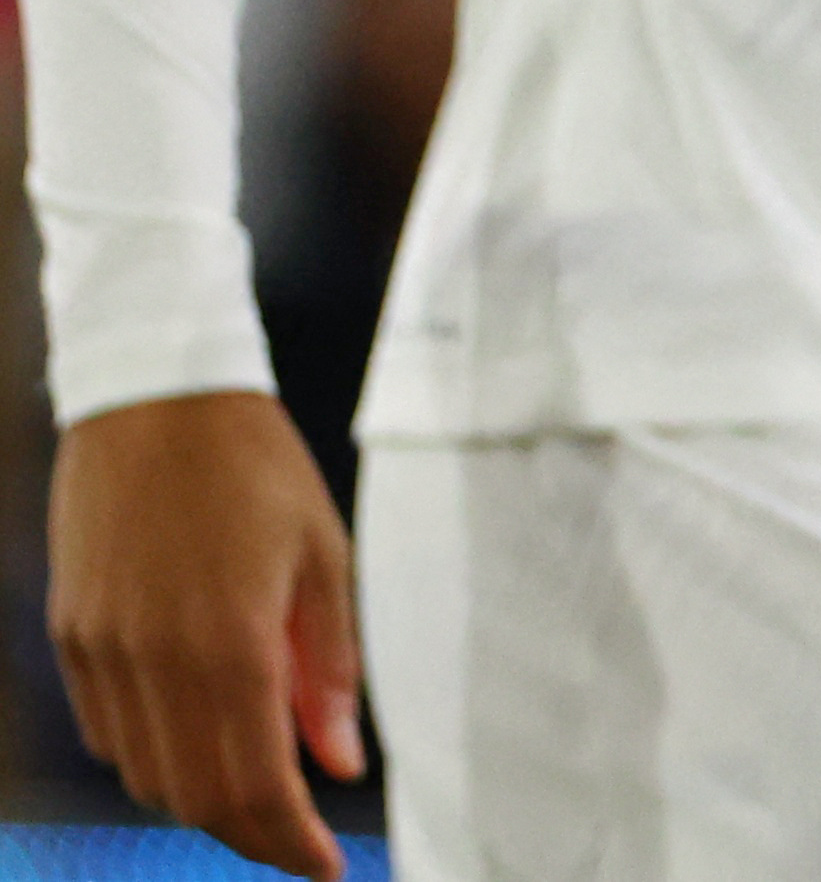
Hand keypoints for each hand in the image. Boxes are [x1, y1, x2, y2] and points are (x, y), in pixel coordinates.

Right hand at [51, 387, 363, 880]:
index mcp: (226, 643)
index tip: (324, 867)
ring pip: (145, 774)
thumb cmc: (255, 467)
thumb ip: (330, 667)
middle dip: (249, 832)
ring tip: (260, 779)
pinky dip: (154, 752)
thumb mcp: (324, 556)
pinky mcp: (69, 636)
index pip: (252, 788)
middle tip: (298, 837)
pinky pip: (108, 732)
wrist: (156, 395)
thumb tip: (340, 762)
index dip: (289, 843)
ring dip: (201, 795)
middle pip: (192, 797)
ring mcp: (99, 652)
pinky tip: (198, 728)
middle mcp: (152, 661)